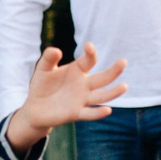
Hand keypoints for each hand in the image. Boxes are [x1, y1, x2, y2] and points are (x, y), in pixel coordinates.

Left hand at [5, 45, 128, 152]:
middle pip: (103, 78)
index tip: (89, 46)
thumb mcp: (43, 69)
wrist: (35, 108)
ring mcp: (82, 99)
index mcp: (78, 70)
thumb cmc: (42, 85)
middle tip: (123, 61)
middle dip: (113, 70)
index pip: (89, 60)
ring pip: (101, 96)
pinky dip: (98, 113)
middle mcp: (84, 84)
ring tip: (124, 86)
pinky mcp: (76, 113)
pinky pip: (89, 113)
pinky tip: (107, 110)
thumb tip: (56, 50)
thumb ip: (48, 59)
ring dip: (113, 92)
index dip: (90, 53)